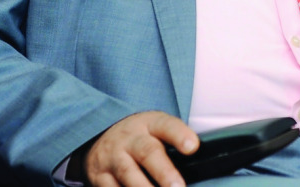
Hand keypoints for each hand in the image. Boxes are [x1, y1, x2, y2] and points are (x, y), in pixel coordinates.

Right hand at [81, 111, 197, 186]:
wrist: (99, 135)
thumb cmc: (140, 137)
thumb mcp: (156, 130)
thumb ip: (174, 142)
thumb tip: (200, 161)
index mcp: (150, 124)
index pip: (167, 126)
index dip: (180, 135)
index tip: (193, 147)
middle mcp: (130, 139)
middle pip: (148, 152)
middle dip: (164, 172)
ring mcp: (112, 156)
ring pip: (128, 173)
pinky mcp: (99, 175)